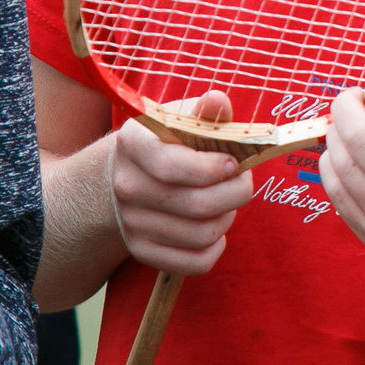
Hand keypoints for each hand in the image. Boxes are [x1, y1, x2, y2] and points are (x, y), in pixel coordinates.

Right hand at [111, 91, 255, 275]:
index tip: (233, 162)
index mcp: (134, 145)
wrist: (121, 177)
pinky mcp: (143, 252)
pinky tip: (216, 227)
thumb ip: (204, 111)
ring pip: (202, 234)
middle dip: (236, 192)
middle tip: (243, 181)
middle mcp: (127, 187)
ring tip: (228, 201)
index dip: (214, 167)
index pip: (173, 166)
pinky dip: (216, 248)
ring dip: (228, 218)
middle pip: (198, 205)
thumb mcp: (178, 118)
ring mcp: (132, 224)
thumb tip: (218, 101)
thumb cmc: (164, 142)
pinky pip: (195, 263)